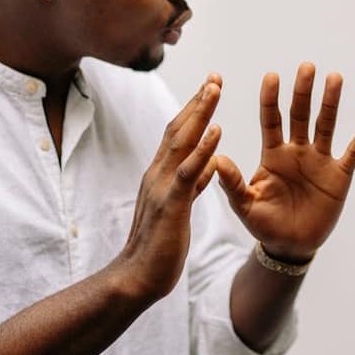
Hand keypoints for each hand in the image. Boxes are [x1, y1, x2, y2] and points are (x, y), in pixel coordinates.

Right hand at [110, 75, 222, 301]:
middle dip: (198, 101)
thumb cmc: (158, 246)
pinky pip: (188, 172)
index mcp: (160, 175)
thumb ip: (191, 185)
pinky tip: (217, 131)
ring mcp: (161, 187)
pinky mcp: (170, 204)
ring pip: (181, 142)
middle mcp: (157, 174)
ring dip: (199, 113)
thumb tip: (207, 165)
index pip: (177, 134)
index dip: (194, 109)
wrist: (137, 278)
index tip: (210, 87)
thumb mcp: (179, 208)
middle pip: (178, 128)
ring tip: (215, 89)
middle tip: (215, 76)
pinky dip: (202, 149)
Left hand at [216, 63, 354, 261]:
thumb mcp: (245, 205)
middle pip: (300, 115)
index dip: (271, 99)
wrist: (290, 246)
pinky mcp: (339, 175)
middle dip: (302, 92)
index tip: (271, 76)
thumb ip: (232, 183)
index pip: (271, 120)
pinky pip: (353, 151)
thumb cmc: (264, 224)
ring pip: (326, 125)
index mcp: (273, 155)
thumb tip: (216, 158)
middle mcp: (297, 151)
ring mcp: (320, 161)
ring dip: (330, 102)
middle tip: (306, 67)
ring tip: (334, 77)